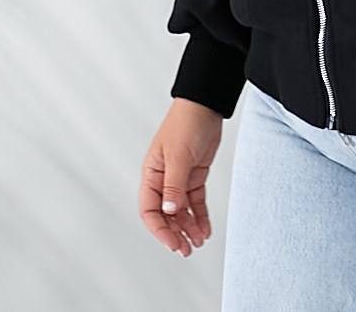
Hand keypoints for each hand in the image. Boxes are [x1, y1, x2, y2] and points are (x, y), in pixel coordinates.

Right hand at [139, 98, 222, 255]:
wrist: (206, 105)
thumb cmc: (186, 123)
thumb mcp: (178, 156)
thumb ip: (174, 185)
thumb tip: (169, 212)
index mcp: (152, 174)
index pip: (150, 210)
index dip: (159, 229)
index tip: (172, 243)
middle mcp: (164, 179)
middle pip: (166, 215)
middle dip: (175, 234)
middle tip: (186, 250)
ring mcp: (180, 178)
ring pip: (181, 211)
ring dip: (189, 228)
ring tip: (198, 242)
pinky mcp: (195, 175)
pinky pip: (195, 202)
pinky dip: (200, 216)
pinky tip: (205, 229)